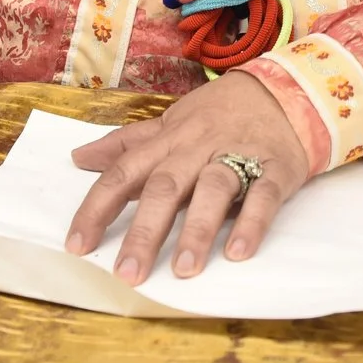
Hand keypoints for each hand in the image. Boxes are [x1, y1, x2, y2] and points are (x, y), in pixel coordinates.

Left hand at [66, 72, 313, 284]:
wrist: (286, 88)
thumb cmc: (221, 111)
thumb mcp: (171, 121)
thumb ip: (128, 144)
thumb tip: (79, 158)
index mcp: (169, 141)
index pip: (124, 172)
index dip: (97, 208)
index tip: (76, 245)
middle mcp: (198, 148)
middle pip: (165, 187)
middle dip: (144, 232)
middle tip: (128, 274)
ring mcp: (238, 155)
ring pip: (213, 190)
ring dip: (197, 229)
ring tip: (184, 269)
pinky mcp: (276, 168)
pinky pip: (263, 195)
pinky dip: (252, 222)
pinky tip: (238, 252)